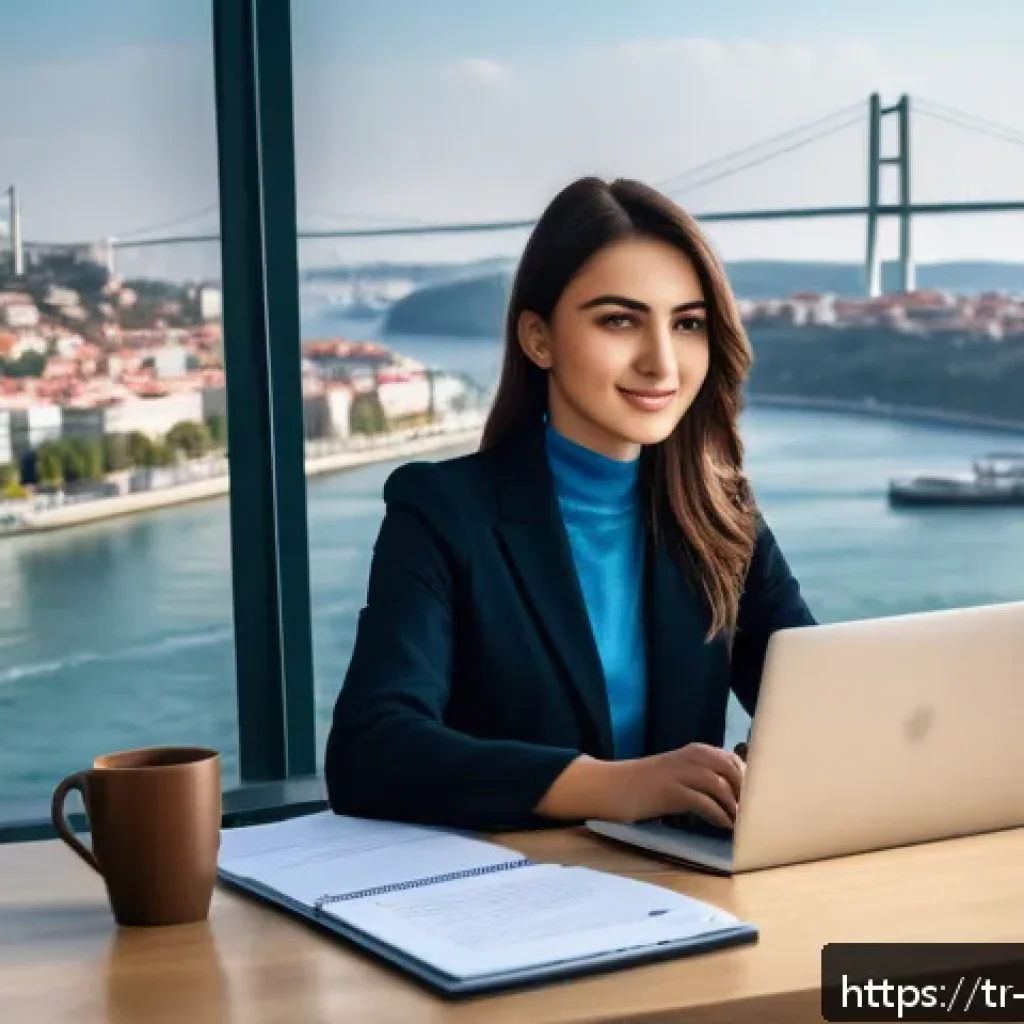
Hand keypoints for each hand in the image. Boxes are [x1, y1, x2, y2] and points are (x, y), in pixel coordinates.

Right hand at [618, 743, 745, 827]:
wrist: (612, 786)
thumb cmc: (647, 784)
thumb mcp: (679, 772)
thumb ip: (704, 776)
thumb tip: (736, 796)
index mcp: (696, 751)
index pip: (734, 760)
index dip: (748, 780)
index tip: (758, 800)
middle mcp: (691, 757)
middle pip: (732, 770)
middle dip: (746, 793)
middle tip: (753, 815)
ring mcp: (680, 772)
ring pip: (720, 786)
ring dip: (734, 807)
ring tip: (742, 825)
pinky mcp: (671, 791)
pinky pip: (704, 803)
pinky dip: (719, 816)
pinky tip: (724, 827)